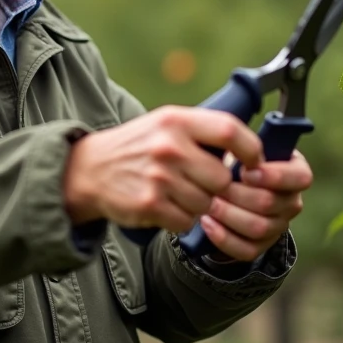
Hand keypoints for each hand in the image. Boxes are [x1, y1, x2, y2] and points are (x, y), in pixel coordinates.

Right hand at [63, 106, 261, 232]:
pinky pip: (187, 221)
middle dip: (218, 187)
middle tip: (202, 184)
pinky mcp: (149, 205)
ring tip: (179, 193)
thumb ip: (202, 131)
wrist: (89, 169)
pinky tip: (167, 206)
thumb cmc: (137, 146)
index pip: (230, 131)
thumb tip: (251, 150)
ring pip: (206, 204)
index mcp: (176, 120)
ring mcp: (159, 177)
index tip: (253, 163)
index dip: (251, 150)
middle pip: (222, 178)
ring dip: (199, 205)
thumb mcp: (165, 123)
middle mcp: (168, 147)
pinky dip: (181, 219)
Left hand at [197, 149, 311, 262]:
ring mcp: (279, 225)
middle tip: (215, 186)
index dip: (274, 176)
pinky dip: (223, 237)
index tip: (246, 171)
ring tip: (208, 203)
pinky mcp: (262, 245)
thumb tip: (235, 146)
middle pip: (270, 203)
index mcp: (295, 172)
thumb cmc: (234, 161)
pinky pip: (246, 250)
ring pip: (258, 228)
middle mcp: (292, 201)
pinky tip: (206, 222)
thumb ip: (242, 146)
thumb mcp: (240, 148)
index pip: (301, 178)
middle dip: (238, 195)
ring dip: (228, 215)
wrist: (223, 187)